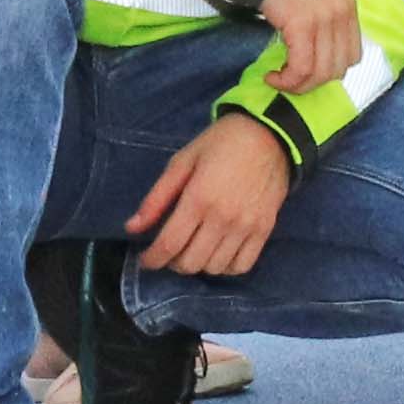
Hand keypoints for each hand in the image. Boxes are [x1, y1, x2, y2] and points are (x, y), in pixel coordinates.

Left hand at [130, 118, 287, 277]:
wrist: (271, 135)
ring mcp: (246, 227)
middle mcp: (222, 218)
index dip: (152, 259)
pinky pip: (242, 266)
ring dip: (198, 265)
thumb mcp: (182, 161)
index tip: (145, 259)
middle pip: (190, 263)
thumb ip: (156, 197)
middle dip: (172, 263)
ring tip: (193, 249)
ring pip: (215, 268)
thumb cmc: (222, 143)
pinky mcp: (265, 230)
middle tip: (170, 250)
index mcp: (198, 198)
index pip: (169, 245)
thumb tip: (132, 228)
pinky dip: (226, 268)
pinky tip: (218, 254)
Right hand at [256, 0, 364, 96]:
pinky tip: (272, 76)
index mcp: (349, 6)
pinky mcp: (303, 24)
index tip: (309, 72)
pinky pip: (301, 68)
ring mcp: (324, 19)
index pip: (353, 56)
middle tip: (290, 80)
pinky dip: (287, 80)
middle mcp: (342, 13)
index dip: (330, 71)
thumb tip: (317, 58)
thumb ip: (325, 22)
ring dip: (298, 85)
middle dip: (313, 83)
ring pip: (320, 73)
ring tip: (279, 79)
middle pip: (338, 69)